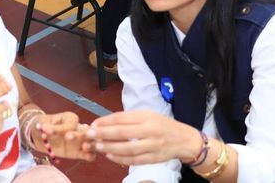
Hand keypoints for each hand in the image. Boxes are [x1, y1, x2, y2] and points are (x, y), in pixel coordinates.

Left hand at [33, 112, 95, 160]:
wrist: (40, 137)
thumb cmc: (43, 125)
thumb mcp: (43, 123)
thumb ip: (46, 126)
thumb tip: (44, 127)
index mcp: (70, 118)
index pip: (70, 124)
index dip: (61, 128)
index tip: (47, 131)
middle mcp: (78, 128)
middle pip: (84, 131)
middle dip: (79, 135)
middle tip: (68, 137)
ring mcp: (80, 141)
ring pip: (90, 142)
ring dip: (90, 144)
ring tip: (84, 147)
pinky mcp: (79, 152)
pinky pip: (89, 154)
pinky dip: (90, 155)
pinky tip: (87, 155)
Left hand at [86, 110, 202, 165]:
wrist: (184, 139)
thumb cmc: (162, 125)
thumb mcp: (147, 115)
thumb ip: (129, 119)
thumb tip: (105, 123)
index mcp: (147, 116)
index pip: (122, 118)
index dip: (106, 121)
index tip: (94, 124)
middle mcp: (150, 130)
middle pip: (123, 133)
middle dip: (104, 134)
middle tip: (90, 135)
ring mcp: (153, 146)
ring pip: (128, 149)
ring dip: (110, 148)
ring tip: (98, 146)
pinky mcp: (154, 158)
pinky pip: (134, 160)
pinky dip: (121, 159)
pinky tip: (110, 156)